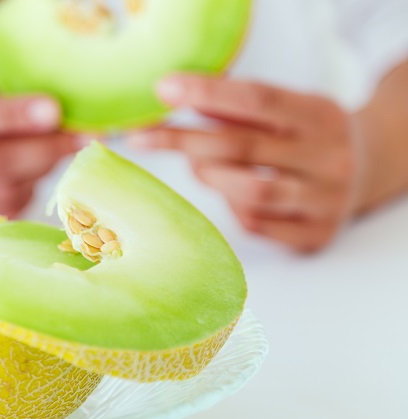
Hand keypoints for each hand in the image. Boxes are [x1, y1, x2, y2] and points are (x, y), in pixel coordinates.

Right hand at [0, 95, 75, 222]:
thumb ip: (3, 114)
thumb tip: (62, 117)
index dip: (12, 115)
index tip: (55, 109)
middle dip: (43, 150)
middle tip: (80, 138)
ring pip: (2, 193)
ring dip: (38, 174)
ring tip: (53, 155)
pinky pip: (2, 214)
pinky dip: (25, 194)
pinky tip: (30, 179)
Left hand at [127, 75, 361, 252]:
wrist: (369, 171)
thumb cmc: (305, 135)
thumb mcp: (284, 109)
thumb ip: (236, 106)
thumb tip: (173, 95)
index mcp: (320, 115)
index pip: (257, 99)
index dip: (207, 93)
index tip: (164, 89)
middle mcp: (329, 157)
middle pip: (243, 147)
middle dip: (185, 140)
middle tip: (144, 136)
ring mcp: (325, 200)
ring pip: (250, 191)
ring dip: (210, 177)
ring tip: (198, 166)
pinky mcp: (315, 235)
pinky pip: (256, 223)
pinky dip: (232, 206)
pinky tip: (231, 194)